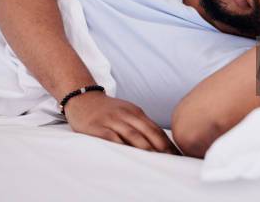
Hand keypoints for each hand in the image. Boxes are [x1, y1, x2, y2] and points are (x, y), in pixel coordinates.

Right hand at [64, 90, 179, 153]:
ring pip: (132, 134)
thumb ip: (141, 125)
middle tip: (170, 160)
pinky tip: (128, 155)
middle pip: (147, 131)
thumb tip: (160, 144)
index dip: (167, 143)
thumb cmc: (108, 111)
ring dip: (145, 148)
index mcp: (136, 112)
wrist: (83, 99)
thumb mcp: (127, 113)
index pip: (155, 129)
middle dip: (161, 147)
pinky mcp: (97, 127)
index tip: (176, 155)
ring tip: (155, 160)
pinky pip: (111, 137)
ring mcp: (112, 120)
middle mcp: (126, 114)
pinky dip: (122, 146)